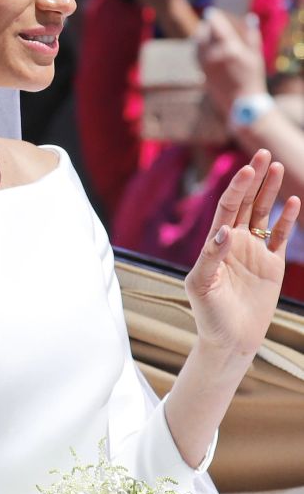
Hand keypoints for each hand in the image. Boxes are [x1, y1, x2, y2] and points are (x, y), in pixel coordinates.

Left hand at [185, 149, 301, 357]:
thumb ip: (210, 257)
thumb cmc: (207, 313)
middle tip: (263, 153)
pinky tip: (292, 201)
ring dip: (270, 192)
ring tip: (276, 167)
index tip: (246, 168)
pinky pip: (280, 237)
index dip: (236, 187)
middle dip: (254, 179)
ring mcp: (254, 251)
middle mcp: (234, 241)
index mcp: (215, 242)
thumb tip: (225, 231)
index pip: (227, 207)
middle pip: (245, 203)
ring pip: (263, 214)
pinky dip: (287, 219)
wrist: (228, 339)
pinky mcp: (271, 266)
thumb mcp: (201, 285)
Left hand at [196, 8, 266, 116]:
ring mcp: (206, 64)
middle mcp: (215, 55)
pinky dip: (197, 47)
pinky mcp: (201, 72)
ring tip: (203, 30)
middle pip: (203, 34)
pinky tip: (200, 44)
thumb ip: (252, 36)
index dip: (212, 17)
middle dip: (205, 26)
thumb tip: (250, 18)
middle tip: (207, 20)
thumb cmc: (252, 78)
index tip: (211, 11)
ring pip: (197, 44)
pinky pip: (195, 55)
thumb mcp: (256, 56)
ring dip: (199, 35)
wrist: (241, 102)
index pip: (217, 27)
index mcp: (230, 49)